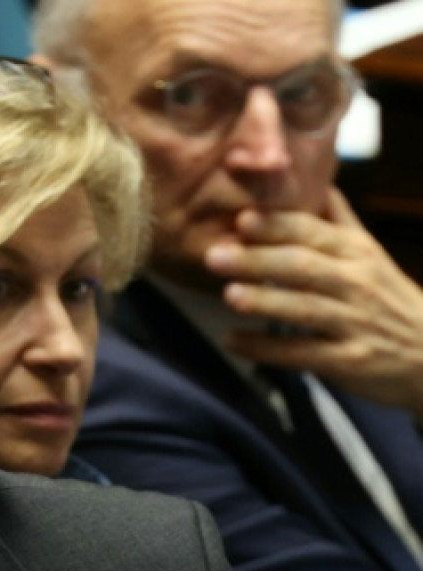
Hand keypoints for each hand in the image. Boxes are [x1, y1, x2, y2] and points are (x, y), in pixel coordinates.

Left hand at [207, 189, 422, 419]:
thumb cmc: (386, 298)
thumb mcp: (368, 254)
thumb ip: (338, 221)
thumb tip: (314, 180)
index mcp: (356, 252)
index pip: (314, 232)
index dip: (278, 225)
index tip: (242, 218)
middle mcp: (356, 283)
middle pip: (303, 267)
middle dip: (258, 260)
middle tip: (214, 255)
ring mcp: (354, 323)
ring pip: (304, 308)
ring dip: (264, 301)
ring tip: (228, 295)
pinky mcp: (349, 360)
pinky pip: (302, 353)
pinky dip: (265, 349)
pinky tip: (233, 342)